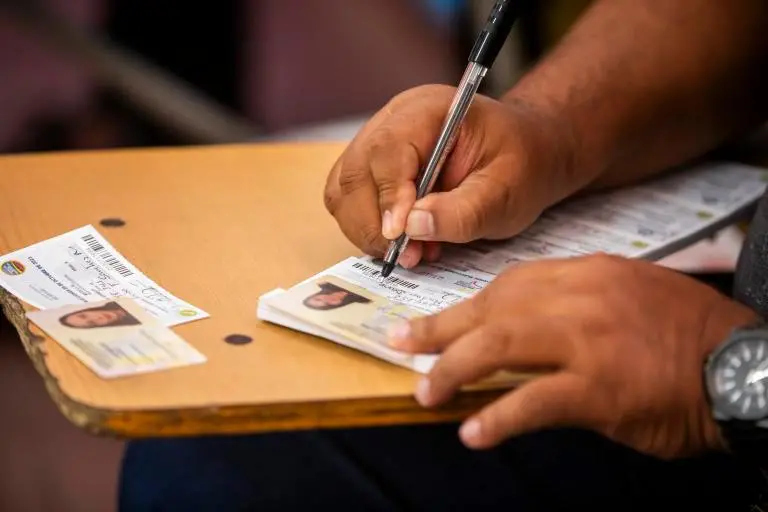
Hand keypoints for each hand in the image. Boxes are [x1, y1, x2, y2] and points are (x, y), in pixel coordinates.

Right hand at [323, 85, 577, 267]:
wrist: (524, 156)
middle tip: (408, 255)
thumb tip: (412, 227)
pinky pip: (348, 200)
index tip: (399, 237)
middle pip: (354, 172)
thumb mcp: (507, 193)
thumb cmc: (520, 166)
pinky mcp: (371, 168)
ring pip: (343, 190)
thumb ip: (463, 211)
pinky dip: (368, 228)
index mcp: (428, 111)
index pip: (387, 151)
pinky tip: (404, 240)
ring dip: (367, 229)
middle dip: (374, 223)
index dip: (388, 197)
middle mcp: (393, 120)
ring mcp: (377, 142)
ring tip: (411, 250)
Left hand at [387, 254, 757, 458]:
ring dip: (455, 370)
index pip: (507, 284)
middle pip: (492, 309)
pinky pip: (536, 401)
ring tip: (426, 392)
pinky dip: (500, 417)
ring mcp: (590, 341)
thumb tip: (516, 329)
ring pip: (501, 345)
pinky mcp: (602, 388)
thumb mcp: (625, 297)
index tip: (434, 321)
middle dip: (440, 331)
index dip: (464, 306)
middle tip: (403, 346)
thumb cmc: (682, 335)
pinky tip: (474, 433)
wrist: (742, 364)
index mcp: (585, 274)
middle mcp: (581, 297)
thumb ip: (571, 306)